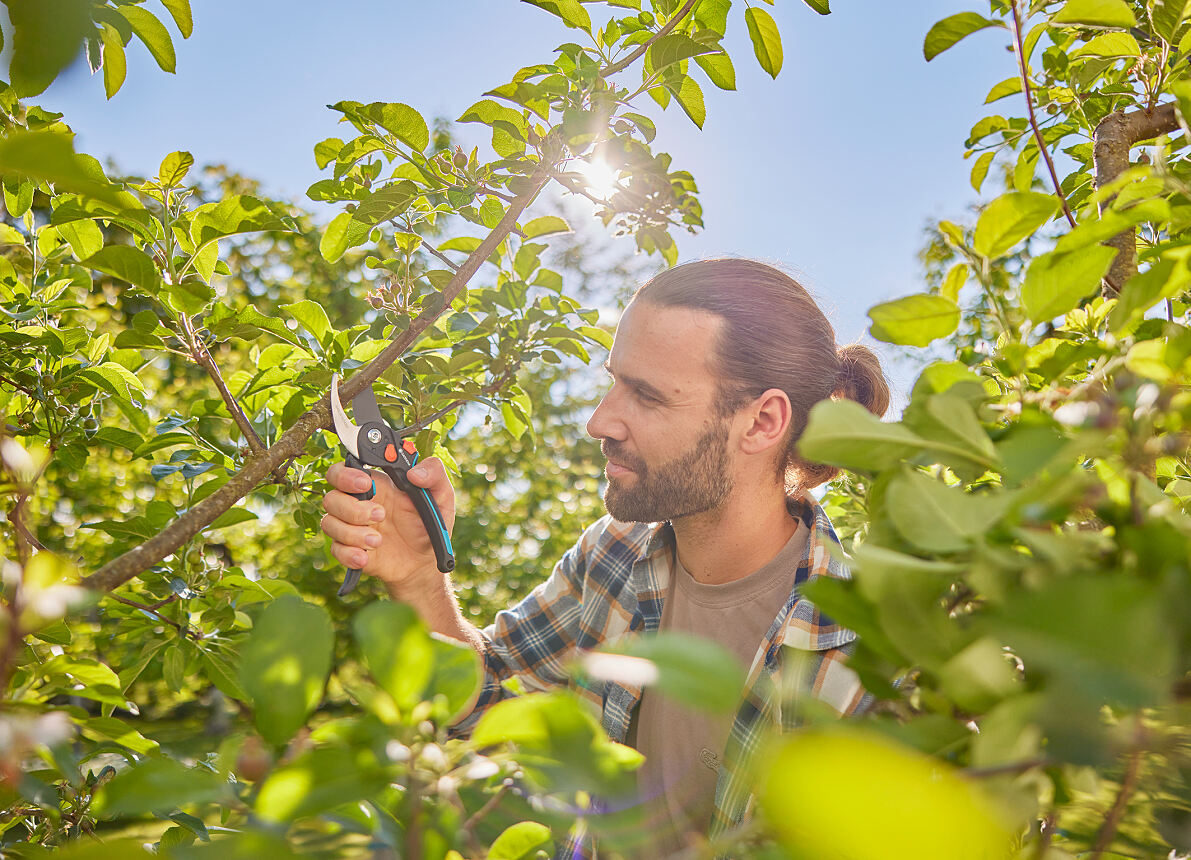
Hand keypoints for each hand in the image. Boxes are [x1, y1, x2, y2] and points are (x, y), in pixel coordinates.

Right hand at [320, 457, 456, 593]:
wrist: (425, 564)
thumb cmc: (430, 526)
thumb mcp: (442, 497)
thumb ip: (434, 474)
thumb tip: (414, 472)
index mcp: (376, 485)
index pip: (342, 471)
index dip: (345, 475)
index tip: (365, 484)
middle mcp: (358, 504)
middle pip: (331, 497)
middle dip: (352, 507)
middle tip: (380, 515)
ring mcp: (351, 528)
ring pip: (329, 523)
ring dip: (353, 533)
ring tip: (379, 540)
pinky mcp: (349, 550)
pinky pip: (335, 549)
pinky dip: (349, 554)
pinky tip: (366, 557)